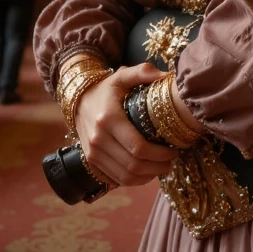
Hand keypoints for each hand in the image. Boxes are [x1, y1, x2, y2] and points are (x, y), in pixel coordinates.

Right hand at [74, 62, 178, 187]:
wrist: (77, 101)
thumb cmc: (105, 89)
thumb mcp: (122, 76)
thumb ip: (142, 72)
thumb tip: (166, 75)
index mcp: (109, 119)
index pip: (138, 147)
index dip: (159, 154)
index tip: (174, 150)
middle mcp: (99, 139)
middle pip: (133, 165)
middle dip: (157, 167)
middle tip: (172, 161)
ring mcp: (93, 153)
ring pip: (125, 176)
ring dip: (147, 177)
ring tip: (162, 168)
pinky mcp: (92, 161)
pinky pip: (115, 179)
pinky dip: (134, 180)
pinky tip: (146, 172)